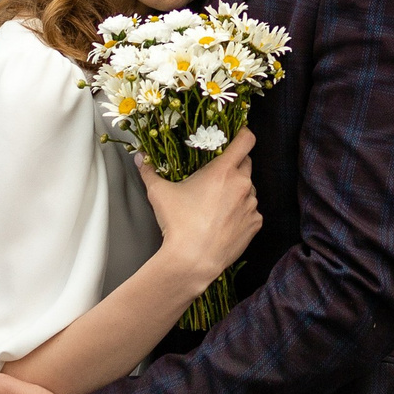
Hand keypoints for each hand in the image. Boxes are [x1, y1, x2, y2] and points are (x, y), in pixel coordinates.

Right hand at [139, 127, 260, 291]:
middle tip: (217, 175)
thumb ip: (149, 171)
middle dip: (235, 166)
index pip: (246, 140)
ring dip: (237, 191)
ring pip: (248, 189)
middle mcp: (242, 184)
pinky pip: (251, 212)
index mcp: (223, 171)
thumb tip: (139, 158)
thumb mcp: (159, 193)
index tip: (238, 135)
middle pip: (246, 164)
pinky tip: (224, 221)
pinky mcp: (255, 224)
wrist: (193, 260)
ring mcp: (251, 205)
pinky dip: (241, 213)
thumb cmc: (178, 224)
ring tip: (217, 204)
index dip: (243, 134)